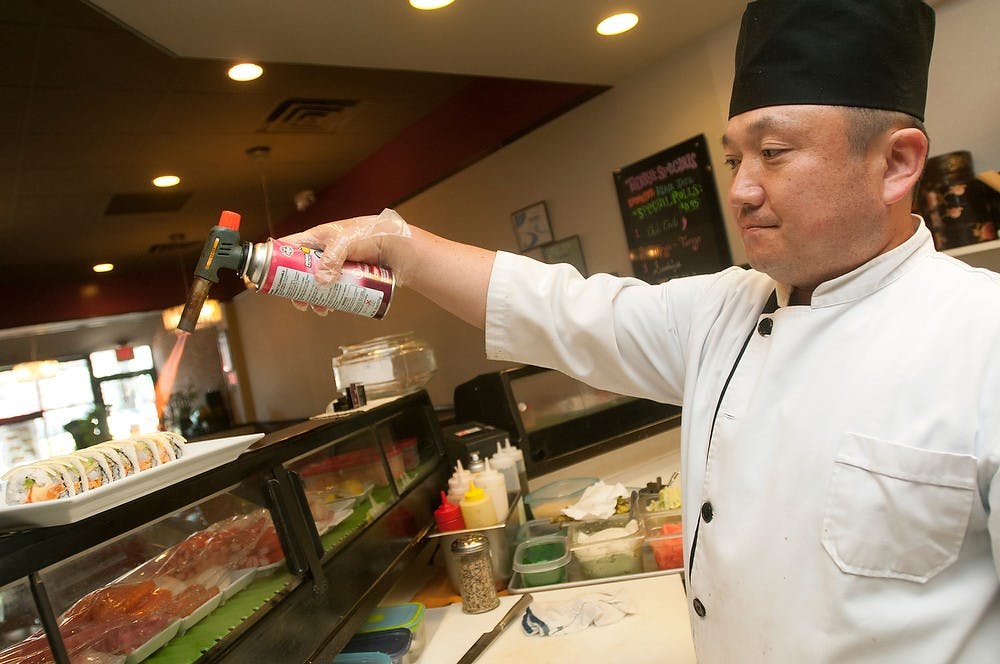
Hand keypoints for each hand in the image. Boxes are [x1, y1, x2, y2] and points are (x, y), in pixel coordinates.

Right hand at [279, 208, 410, 314]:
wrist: (398, 245)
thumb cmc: (371, 234)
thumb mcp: (345, 242)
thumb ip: (331, 260)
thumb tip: (320, 283)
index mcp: (317, 237)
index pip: (288, 247)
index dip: (275, 260)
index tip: (267, 275)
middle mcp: (324, 251)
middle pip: (300, 271)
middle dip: (297, 288)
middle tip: (299, 302)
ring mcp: (336, 264)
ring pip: (317, 284)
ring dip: (314, 297)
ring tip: (318, 308)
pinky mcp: (348, 275)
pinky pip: (333, 289)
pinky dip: (329, 299)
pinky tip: (331, 308)